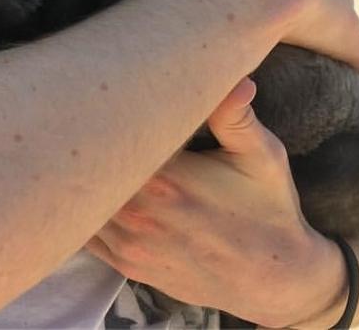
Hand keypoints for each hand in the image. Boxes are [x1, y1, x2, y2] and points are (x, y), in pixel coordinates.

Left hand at [87, 80, 347, 327]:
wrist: (277, 279)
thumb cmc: (269, 208)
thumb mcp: (262, 157)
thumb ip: (238, 116)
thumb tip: (237, 79)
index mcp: (168, 179)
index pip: (115, 136)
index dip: (107, 111)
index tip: (104, 88)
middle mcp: (141, 214)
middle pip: (90, 167)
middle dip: (85, 139)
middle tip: (84, 110)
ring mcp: (131, 244)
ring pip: (82, 202)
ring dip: (82, 175)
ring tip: (82, 143)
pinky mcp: (129, 265)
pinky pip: (87, 235)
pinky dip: (84, 210)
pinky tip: (90, 186)